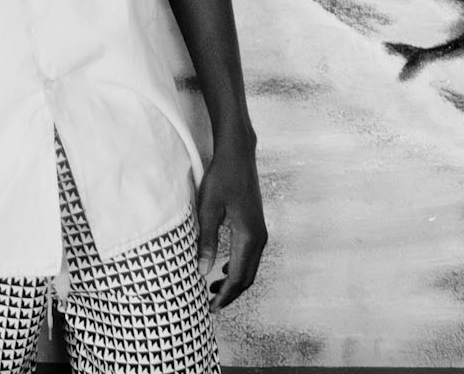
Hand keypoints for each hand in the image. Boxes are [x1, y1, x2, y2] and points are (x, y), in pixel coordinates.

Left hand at [194, 128, 265, 309]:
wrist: (237, 154)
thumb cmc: (221, 177)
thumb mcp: (208, 208)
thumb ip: (206, 241)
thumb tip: (203, 271)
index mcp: (248, 236)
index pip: (238, 277)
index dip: (224, 296)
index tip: (210, 308)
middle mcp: (259, 237)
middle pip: (247, 277)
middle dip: (230, 293)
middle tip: (210, 304)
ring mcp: (261, 231)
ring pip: (250, 267)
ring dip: (234, 281)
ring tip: (213, 289)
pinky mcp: (257, 225)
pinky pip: (251, 255)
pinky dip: (239, 267)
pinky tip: (223, 268)